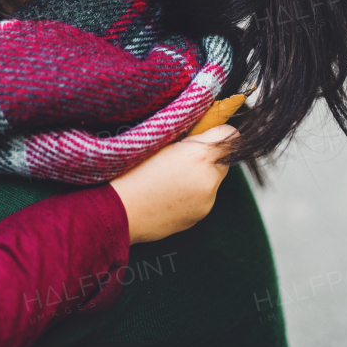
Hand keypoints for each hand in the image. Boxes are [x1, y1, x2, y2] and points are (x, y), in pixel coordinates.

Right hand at [108, 125, 237, 244]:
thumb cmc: (128, 172)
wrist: (116, 210)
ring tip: (169, 178)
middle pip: (223, 160)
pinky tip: (166, 194)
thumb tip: (200, 128)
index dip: (218, 131)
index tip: (208, 131)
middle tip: (181, 155)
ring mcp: (206, 202)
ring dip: (199, 176)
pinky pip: (202, 198)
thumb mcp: (157, 141)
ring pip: (212, 181)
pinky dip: (190, 194)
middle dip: (207, 156)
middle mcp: (208, 180)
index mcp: (199, 156)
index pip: (230, 136)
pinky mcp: (198, 217)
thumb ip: (184, 134)